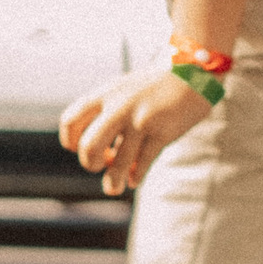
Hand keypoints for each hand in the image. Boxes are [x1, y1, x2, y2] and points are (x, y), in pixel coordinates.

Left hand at [60, 66, 214, 195]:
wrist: (192, 75)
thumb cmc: (153, 88)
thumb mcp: (122, 90)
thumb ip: (106, 115)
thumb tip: (103, 157)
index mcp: (105, 94)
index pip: (70, 121)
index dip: (70, 142)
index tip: (82, 148)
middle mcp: (119, 107)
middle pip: (89, 147)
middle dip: (90, 164)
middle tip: (102, 165)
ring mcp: (141, 120)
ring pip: (119, 163)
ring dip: (114, 182)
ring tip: (114, 187)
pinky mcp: (163, 133)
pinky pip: (143, 164)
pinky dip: (137, 177)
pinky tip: (136, 179)